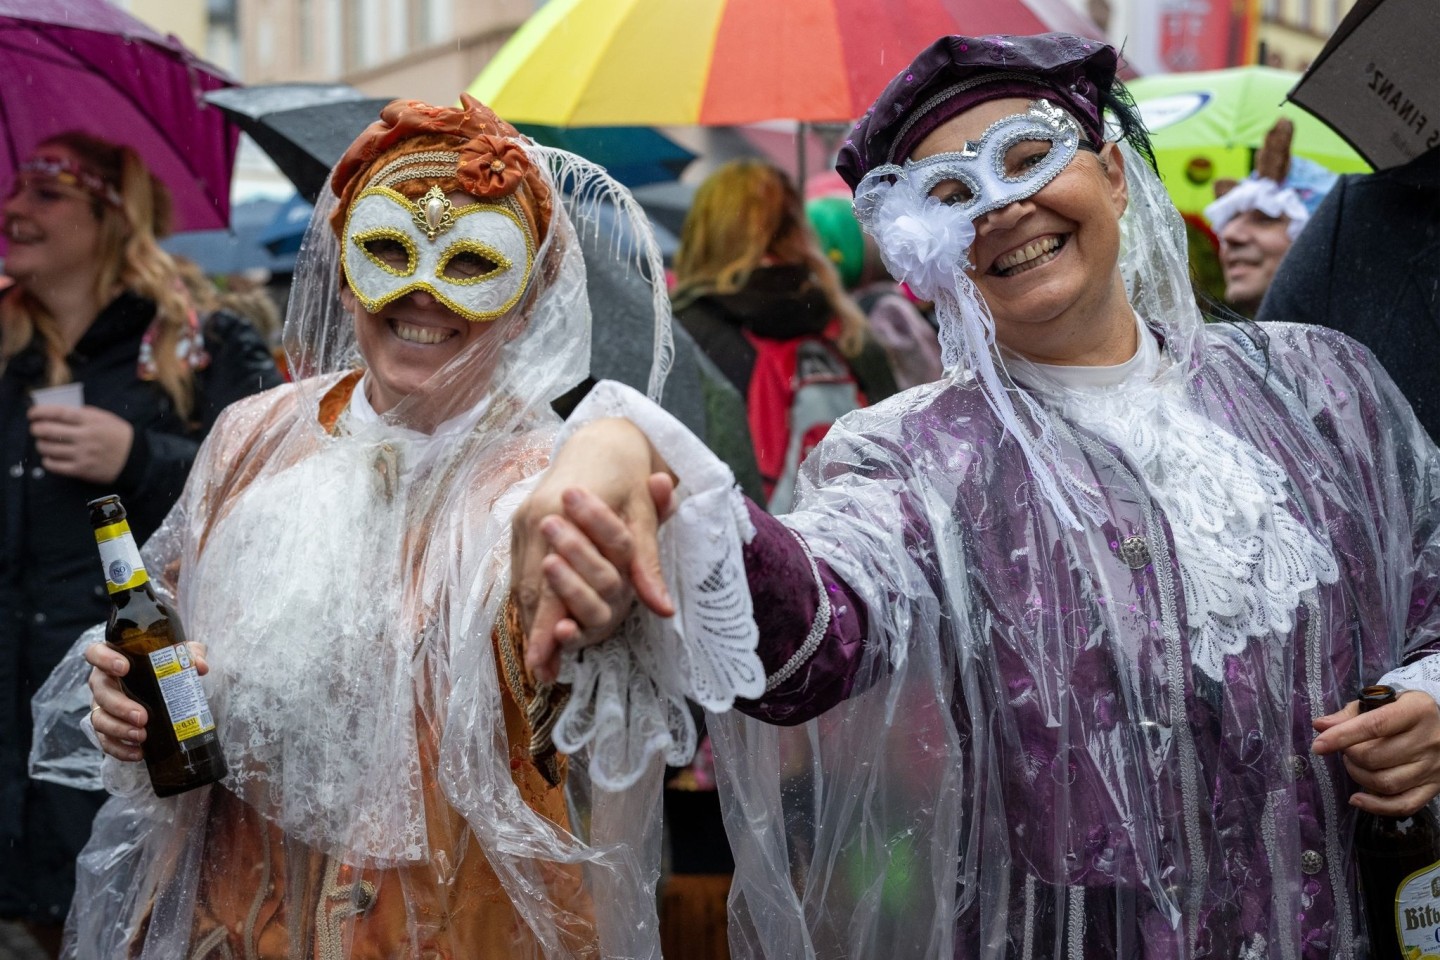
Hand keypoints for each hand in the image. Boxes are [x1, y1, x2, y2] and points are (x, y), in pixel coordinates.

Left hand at [28, 403, 133, 483]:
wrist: (135, 459)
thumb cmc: (119, 436)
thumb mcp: (106, 418)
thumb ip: (84, 413)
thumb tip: (60, 412)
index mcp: (91, 421)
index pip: (59, 413)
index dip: (41, 412)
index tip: (32, 413)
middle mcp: (85, 437)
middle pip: (49, 430)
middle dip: (36, 428)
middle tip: (35, 429)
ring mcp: (82, 455)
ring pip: (49, 449)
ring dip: (41, 445)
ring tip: (43, 443)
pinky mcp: (82, 470)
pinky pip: (55, 466)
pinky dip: (47, 461)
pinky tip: (49, 457)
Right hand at [85, 641, 209, 762]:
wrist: (162, 687)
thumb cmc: (164, 665)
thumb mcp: (179, 655)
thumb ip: (190, 654)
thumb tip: (200, 666)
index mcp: (113, 659)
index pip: (95, 653)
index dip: (104, 659)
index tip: (124, 668)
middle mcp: (103, 682)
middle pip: (100, 692)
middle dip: (119, 706)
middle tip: (142, 716)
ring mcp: (102, 706)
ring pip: (99, 718)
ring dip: (118, 729)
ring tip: (141, 736)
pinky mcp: (107, 728)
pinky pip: (105, 741)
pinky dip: (120, 749)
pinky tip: (138, 753)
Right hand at [511, 418, 675, 683]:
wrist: (601, 437)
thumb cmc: (628, 475)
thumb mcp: (643, 514)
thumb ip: (647, 563)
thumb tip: (662, 608)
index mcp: (560, 510)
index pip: (550, 580)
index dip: (547, 625)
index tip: (546, 662)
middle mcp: (532, 518)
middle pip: (530, 585)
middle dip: (534, 631)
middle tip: (539, 669)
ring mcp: (521, 522)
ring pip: (522, 580)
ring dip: (530, 619)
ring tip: (537, 659)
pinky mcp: (520, 526)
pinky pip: (520, 569)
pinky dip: (528, 599)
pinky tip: (535, 624)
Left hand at [1312, 690, 1439, 815]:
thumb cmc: (1404, 712)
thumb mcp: (1381, 703)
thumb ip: (1350, 715)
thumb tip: (1320, 725)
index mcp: (1417, 710)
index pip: (1375, 725)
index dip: (1342, 736)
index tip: (1318, 745)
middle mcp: (1429, 740)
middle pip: (1375, 757)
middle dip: (1349, 756)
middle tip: (1345, 750)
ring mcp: (1434, 767)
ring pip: (1385, 783)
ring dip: (1358, 776)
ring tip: (1354, 764)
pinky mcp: (1434, 788)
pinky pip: (1403, 805)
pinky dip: (1375, 806)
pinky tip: (1357, 799)